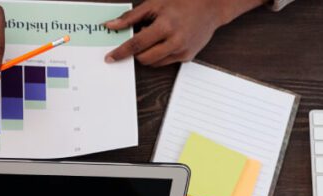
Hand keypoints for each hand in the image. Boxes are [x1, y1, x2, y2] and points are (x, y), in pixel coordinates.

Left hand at [104, 0, 264, 66]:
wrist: (212, 7)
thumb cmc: (183, 2)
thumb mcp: (156, 3)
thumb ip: (131, 16)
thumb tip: (111, 25)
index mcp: (166, 25)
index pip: (137, 44)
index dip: (121, 52)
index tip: (110, 58)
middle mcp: (175, 40)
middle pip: (144, 58)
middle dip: (135, 53)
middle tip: (138, 40)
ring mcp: (182, 51)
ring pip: (153, 63)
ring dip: (147, 54)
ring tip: (154, 37)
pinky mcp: (187, 57)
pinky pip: (164, 62)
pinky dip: (159, 55)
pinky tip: (165, 41)